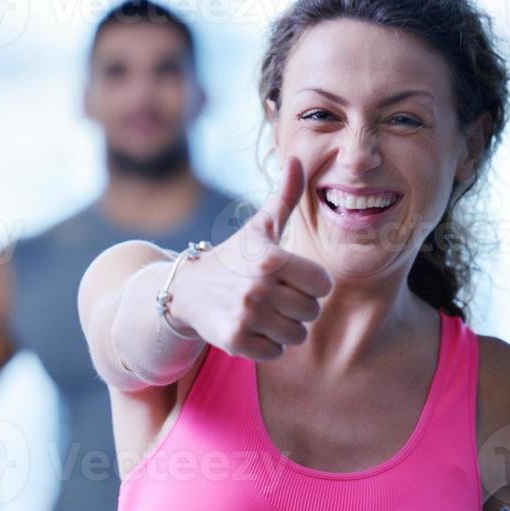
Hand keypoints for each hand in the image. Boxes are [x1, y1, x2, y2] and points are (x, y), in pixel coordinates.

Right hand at [166, 155, 331, 359]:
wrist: (186, 289)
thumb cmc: (234, 256)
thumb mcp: (259, 227)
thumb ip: (285, 196)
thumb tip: (299, 158)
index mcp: (271, 259)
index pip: (323, 285)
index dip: (310, 282)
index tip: (290, 276)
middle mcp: (258, 288)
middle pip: (312, 311)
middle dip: (298, 306)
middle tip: (274, 295)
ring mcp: (246, 317)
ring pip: (297, 335)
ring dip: (284, 327)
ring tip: (263, 312)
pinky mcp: (235, 341)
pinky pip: (277, 352)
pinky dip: (268, 344)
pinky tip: (252, 327)